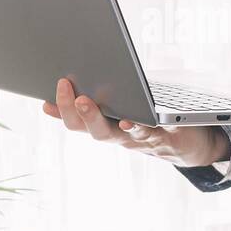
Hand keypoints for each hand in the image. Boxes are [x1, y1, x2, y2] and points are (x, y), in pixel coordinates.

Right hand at [43, 78, 230, 167]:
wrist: (186, 144)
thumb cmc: (147, 121)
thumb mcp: (119, 111)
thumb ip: (95, 102)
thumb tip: (65, 86)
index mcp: (108, 126)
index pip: (78, 123)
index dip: (62, 113)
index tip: (45, 102)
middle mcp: (122, 136)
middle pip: (96, 132)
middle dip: (81, 114)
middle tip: (74, 97)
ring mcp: (144, 137)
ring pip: (120, 133)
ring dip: (103, 119)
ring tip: (89, 102)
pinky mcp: (168, 133)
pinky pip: (154, 130)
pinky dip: (142, 125)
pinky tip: (133, 118)